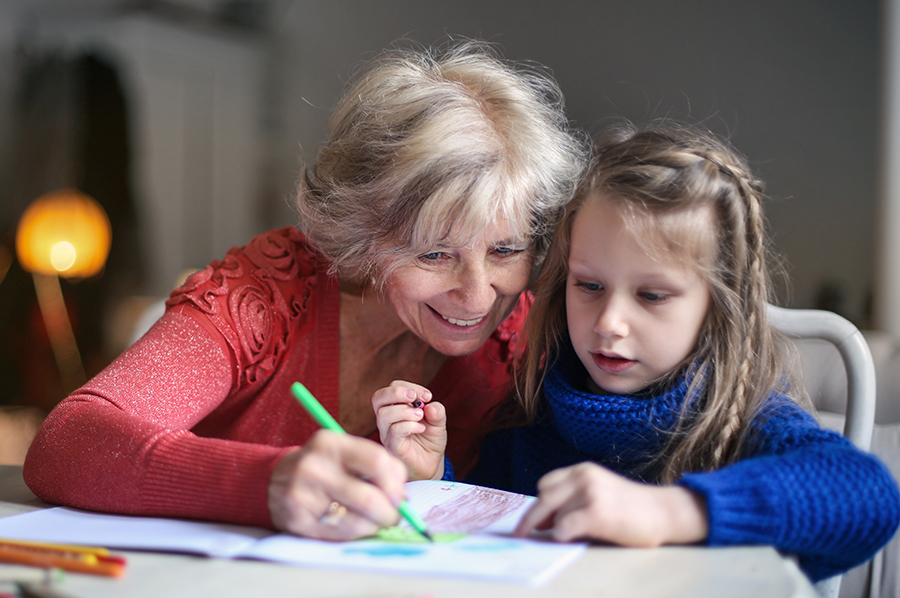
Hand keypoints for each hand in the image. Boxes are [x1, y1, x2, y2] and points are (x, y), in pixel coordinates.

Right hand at [268, 430, 407, 539]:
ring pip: (358, 521)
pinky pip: (341, 533)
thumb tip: (403, 496)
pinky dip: (357, 533)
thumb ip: (374, 466)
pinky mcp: (298, 519)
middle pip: (370, 497)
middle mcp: (314, 466)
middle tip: (393, 516)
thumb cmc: (322, 467)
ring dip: (376, 526)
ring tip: (376, 521)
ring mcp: (303, 494)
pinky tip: (356, 525)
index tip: (400, 495)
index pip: (377, 460)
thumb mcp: (343, 453)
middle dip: (391, 512)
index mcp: (330, 442)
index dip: (396, 482)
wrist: (274, 480)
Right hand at [372, 380, 446, 480]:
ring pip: (383, 414)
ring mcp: (387, 434)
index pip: (393, 387)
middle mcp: (387, 420)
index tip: (428, 396)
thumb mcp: (438, 423)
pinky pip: (394, 431)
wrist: (431, 465)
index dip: (409, 387)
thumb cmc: (430, 441)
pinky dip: (409, 425)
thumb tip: (431, 405)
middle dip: (397, 393)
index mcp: (395, 408)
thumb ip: (437, 412)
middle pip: (378, 397)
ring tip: (420, 416)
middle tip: (415, 398)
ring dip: (404, 411)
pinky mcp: (393, 447)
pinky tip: (421, 428)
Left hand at [514, 462, 708, 546]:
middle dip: (530, 520)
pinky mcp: (597, 512)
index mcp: (582, 470)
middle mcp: (584, 477)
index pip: (546, 484)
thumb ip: (572, 501)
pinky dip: (562, 535)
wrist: (664, 513)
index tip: (533, 521)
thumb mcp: (598, 493)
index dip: (539, 504)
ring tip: (575, 535)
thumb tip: (542, 522)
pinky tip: (570, 538)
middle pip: (543, 498)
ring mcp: (590, 493)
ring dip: (558, 529)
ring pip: (555, 515)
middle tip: (520, 536)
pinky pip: (564, 527)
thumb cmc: (630, 509)